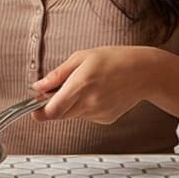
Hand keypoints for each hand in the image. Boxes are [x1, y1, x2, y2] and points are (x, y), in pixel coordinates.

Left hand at [31, 46, 165, 124]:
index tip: (33, 107)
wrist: (145, 72)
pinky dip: (85, 107)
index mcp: (81, 84)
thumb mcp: (81, 57)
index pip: (51, 110)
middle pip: (59, 114)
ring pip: (72, 115)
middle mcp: (89, 102)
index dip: (39, 111)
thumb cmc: (115, 60)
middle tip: (61, 89)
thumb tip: (38, 86)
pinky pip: (86, 116)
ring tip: (86, 86)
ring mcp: (98, 113)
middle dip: (54, 105)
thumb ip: (57, 74)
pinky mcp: (105, 119)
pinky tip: (98, 94)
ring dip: (70, 105)